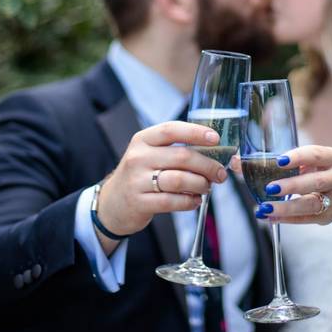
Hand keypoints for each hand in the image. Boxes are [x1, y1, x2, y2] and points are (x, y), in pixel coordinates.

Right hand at [96, 121, 226, 240]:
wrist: (112, 203)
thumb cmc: (141, 175)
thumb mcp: (150, 155)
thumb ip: (176, 150)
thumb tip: (214, 152)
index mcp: (143, 139)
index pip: (171, 129)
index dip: (196, 132)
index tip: (216, 138)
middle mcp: (138, 157)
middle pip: (182, 156)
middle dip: (208, 165)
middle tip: (220, 173)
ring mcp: (136, 180)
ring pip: (179, 180)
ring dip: (200, 184)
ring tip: (206, 187)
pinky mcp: (139, 202)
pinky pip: (172, 201)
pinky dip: (189, 202)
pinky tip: (194, 201)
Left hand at [256, 145, 331, 224]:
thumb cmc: (313, 170)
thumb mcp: (301, 162)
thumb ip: (271, 161)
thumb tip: (235, 162)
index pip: (315, 154)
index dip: (298, 157)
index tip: (279, 161)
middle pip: (316, 181)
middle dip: (292, 185)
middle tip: (270, 188)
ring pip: (311, 204)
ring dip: (287, 207)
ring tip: (265, 208)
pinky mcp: (328, 217)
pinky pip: (306, 219)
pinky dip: (286, 219)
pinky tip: (270, 217)